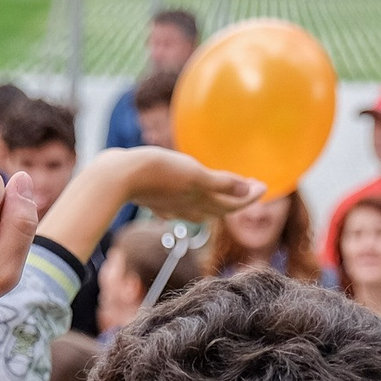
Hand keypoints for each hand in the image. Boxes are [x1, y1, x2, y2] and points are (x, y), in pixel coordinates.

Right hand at [111, 148, 264, 222]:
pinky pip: (173, 204)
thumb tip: (250, 191)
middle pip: (217, 208)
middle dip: (235, 201)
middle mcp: (185, 205)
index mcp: (199, 199)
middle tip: (249, 190)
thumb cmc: (156, 172)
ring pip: (195, 208)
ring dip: (210, 204)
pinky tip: (179, 200)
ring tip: (218, 198)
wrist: (116, 177)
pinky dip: (183, 202)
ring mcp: (167, 203)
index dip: (249, 198)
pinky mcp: (151, 196)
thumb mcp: (194, 175)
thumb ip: (222, 184)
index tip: (265, 188)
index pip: (232, 204)